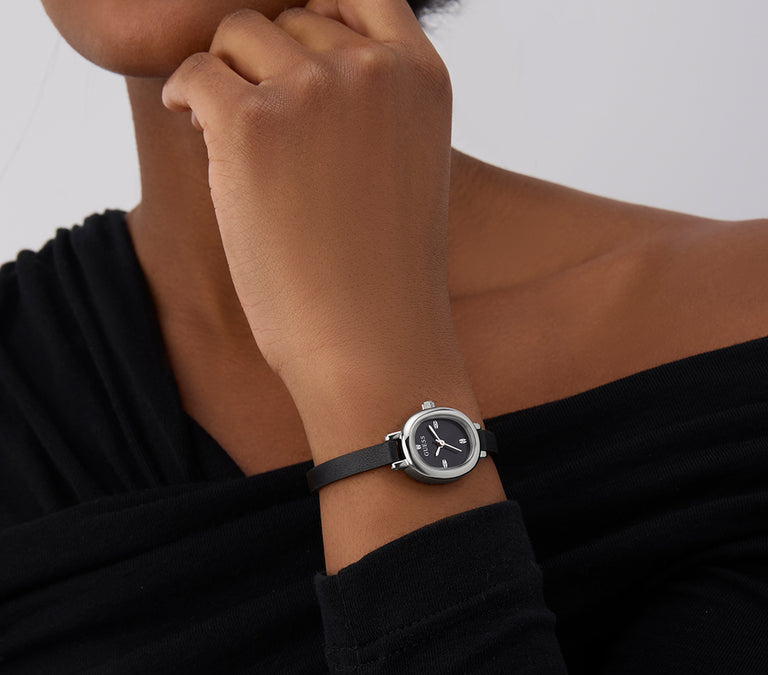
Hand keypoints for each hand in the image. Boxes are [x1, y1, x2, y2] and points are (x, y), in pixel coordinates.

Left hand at [160, 0, 457, 399]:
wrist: (372, 345)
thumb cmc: (384, 275)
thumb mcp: (405, 167)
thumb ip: (371, 103)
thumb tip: (294, 57)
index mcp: (420, 76)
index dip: (313, 15)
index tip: (290, 60)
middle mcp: (371, 69)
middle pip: (287, 15)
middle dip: (265, 62)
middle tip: (261, 127)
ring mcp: (313, 91)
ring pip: (236, 35)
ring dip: (224, 77)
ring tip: (232, 138)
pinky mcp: (252, 125)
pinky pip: (193, 72)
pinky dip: (183, 96)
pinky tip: (190, 127)